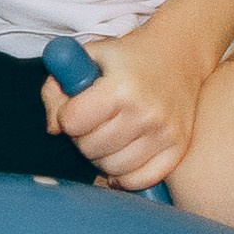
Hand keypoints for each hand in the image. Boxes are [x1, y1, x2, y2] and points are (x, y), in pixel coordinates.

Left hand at [41, 20, 206, 191]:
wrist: (179, 53)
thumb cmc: (127, 57)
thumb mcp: (87, 56)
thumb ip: (56, 88)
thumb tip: (54, 129)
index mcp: (121, 87)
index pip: (72, 122)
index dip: (67, 115)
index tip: (78, 105)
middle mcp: (145, 113)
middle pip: (89, 148)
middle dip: (84, 136)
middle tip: (95, 120)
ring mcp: (164, 133)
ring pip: (112, 168)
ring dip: (103, 156)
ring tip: (109, 134)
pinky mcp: (178, 148)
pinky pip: (139, 180)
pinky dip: (125, 175)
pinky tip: (122, 156)